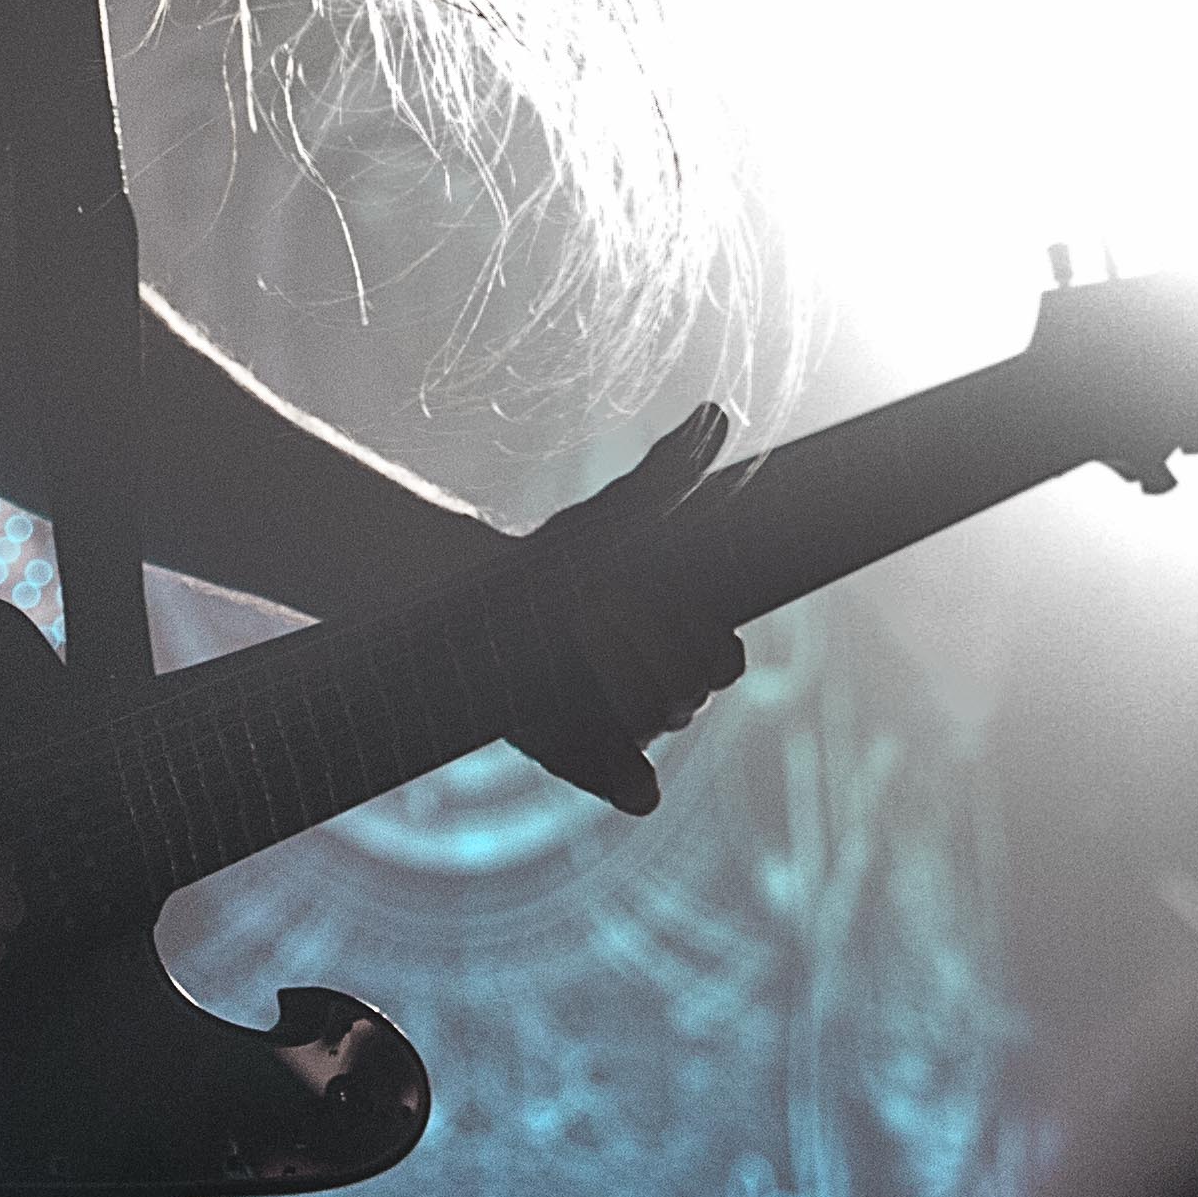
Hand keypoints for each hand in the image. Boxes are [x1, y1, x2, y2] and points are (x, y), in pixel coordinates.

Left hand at [506, 401, 748, 817]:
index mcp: (682, 637)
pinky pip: (629, 783)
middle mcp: (664, 688)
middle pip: (695, 687)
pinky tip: (634, 781)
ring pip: (660, 722)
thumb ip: (665, 475)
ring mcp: (625, 728)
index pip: (723, 653)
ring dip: (629, 688)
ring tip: (580, 644)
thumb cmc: (554, 563)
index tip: (658, 601)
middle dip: (661, 653)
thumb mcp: (607, 520)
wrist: (475, 609)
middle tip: (606, 616)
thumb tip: (716, 413)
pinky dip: (631, 780)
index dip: (702, 635)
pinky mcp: (582, 756)